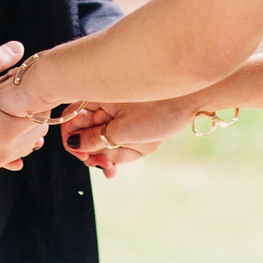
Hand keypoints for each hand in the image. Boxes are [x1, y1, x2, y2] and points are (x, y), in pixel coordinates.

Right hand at [0, 42, 48, 178]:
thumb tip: (18, 47)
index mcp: (3, 131)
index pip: (41, 117)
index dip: (38, 99)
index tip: (26, 86)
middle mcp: (0, 154)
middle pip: (34, 135)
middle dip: (30, 114)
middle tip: (15, 95)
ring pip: (20, 149)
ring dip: (18, 130)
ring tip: (2, 109)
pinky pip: (2, 159)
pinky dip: (4, 145)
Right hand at [62, 100, 183, 176]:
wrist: (191, 100)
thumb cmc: (158, 110)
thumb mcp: (123, 131)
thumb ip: (95, 139)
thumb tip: (74, 145)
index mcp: (97, 96)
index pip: (71, 118)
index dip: (73, 140)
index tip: (83, 156)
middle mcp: (104, 101)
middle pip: (84, 131)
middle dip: (92, 151)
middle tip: (105, 165)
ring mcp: (117, 111)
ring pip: (100, 138)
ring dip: (106, 154)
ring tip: (113, 166)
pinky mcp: (128, 118)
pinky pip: (114, 137)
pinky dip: (116, 149)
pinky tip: (117, 164)